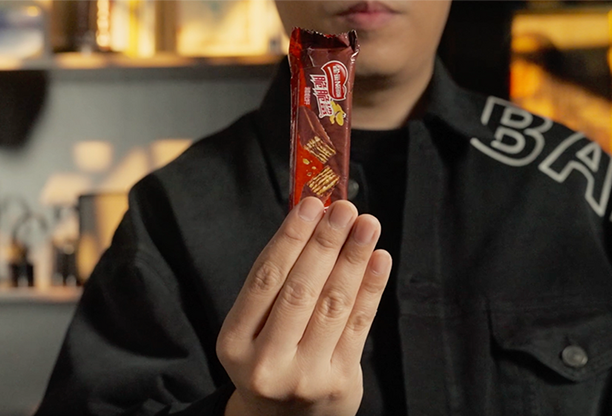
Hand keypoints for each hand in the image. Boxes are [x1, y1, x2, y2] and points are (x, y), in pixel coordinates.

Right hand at [216, 197, 391, 415]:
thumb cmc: (269, 359)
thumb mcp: (254, 329)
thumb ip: (278, 282)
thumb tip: (313, 221)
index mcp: (234, 343)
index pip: (265, 279)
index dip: (291, 238)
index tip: (311, 205)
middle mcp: (266, 363)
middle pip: (300, 290)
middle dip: (326, 243)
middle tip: (344, 208)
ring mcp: (305, 376)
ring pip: (332, 305)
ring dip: (353, 259)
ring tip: (366, 226)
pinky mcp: (339, 382)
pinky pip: (358, 324)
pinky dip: (371, 288)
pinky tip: (378, 260)